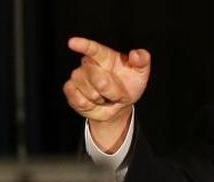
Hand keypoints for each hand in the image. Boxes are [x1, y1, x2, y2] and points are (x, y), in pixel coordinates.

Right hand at [64, 37, 150, 152]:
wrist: (120, 106)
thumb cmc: (129, 85)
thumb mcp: (140, 73)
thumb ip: (142, 60)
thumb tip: (136, 54)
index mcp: (104, 56)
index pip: (93, 49)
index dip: (83, 45)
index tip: (73, 42)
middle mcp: (88, 64)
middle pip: (94, 75)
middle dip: (109, 89)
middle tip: (118, 94)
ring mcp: (78, 77)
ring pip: (87, 89)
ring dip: (101, 99)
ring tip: (106, 97)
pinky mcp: (71, 90)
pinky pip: (78, 99)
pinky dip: (90, 105)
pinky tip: (95, 102)